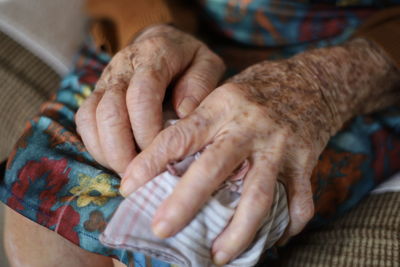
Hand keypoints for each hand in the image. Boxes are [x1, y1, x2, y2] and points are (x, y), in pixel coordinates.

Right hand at [75, 24, 224, 173]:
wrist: (163, 42)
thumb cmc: (189, 60)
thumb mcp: (208, 63)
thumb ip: (201, 84)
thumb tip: (182, 113)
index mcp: (153, 56)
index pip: (141, 96)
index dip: (146, 129)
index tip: (159, 153)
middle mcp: (123, 66)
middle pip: (110, 111)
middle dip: (122, 150)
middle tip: (140, 173)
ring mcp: (105, 79)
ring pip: (90, 117)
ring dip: (106, 151)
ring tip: (128, 172)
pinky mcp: (96, 93)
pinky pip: (84, 120)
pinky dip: (95, 145)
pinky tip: (115, 160)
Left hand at [120, 38, 399, 264]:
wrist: (315, 79)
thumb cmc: (260, 89)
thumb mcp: (225, 93)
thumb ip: (202, 124)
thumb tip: (170, 161)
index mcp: (222, 107)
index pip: (179, 136)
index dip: (150, 162)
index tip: (127, 187)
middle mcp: (248, 127)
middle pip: (213, 169)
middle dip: (185, 203)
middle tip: (161, 231)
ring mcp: (279, 147)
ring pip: (257, 196)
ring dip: (237, 232)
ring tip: (218, 255)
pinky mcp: (305, 163)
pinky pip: (298, 203)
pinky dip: (284, 227)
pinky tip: (270, 241)